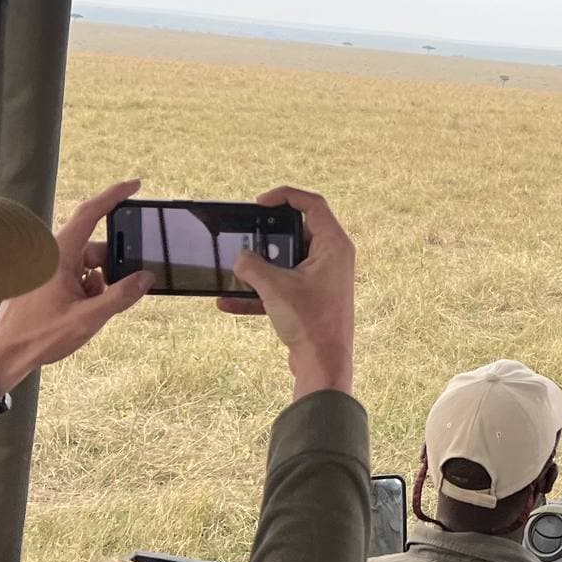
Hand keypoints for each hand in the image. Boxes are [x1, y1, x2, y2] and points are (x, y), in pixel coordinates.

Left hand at [0, 180, 152, 395]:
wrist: (4, 356)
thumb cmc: (38, 336)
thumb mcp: (87, 319)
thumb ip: (120, 296)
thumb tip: (146, 277)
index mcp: (59, 255)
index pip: (90, 214)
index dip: (114, 196)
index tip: (135, 185)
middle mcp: (54, 257)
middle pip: (96, 248)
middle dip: (114, 267)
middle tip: (125, 287)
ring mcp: (51, 270)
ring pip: (90, 265)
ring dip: (101, 284)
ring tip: (96, 310)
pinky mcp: (48, 282)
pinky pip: (79, 277)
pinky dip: (90, 291)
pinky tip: (85, 312)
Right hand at [221, 186, 355, 399]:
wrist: (323, 364)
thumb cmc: (309, 322)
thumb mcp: (274, 288)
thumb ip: (252, 266)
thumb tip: (240, 258)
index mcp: (334, 245)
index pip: (313, 204)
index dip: (286, 196)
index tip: (259, 202)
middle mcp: (333, 258)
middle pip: (298, 231)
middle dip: (268, 233)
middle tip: (246, 232)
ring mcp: (323, 279)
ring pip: (287, 261)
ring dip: (261, 264)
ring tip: (234, 266)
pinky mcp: (312, 299)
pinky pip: (283, 286)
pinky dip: (260, 291)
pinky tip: (227, 301)